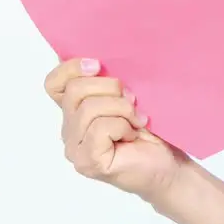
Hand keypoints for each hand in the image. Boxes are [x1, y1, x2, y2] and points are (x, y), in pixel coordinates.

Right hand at [44, 57, 185, 201]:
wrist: (169, 164)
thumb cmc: (152, 131)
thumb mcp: (127, 98)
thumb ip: (108, 83)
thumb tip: (97, 60)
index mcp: (75, 111)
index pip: (54, 84)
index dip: (71, 68)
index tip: (98, 64)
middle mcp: (69, 130)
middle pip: (75, 91)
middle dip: (110, 87)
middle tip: (133, 100)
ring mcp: (75, 148)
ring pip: (89, 108)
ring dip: (122, 109)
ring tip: (137, 120)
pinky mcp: (88, 161)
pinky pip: (101, 127)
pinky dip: (123, 126)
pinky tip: (133, 135)